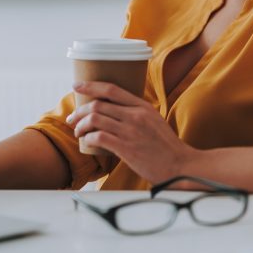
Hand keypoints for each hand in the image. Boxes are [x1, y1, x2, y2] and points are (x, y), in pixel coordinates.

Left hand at [65, 81, 195, 184]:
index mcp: (142, 106)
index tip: (77, 85)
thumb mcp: (154, 120)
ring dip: (81, 125)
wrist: (180, 166)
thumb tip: (114, 110)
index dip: (91, 85)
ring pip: (95, 119)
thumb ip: (136, 112)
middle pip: (98, 105)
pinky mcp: (127, 148)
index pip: (111, 89)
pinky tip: (87, 142)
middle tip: (73, 118)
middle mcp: (135, 115)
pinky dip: (88, 138)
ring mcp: (130, 131)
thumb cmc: (166, 146)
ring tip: (77, 132)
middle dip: (80, 110)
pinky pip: (99, 138)